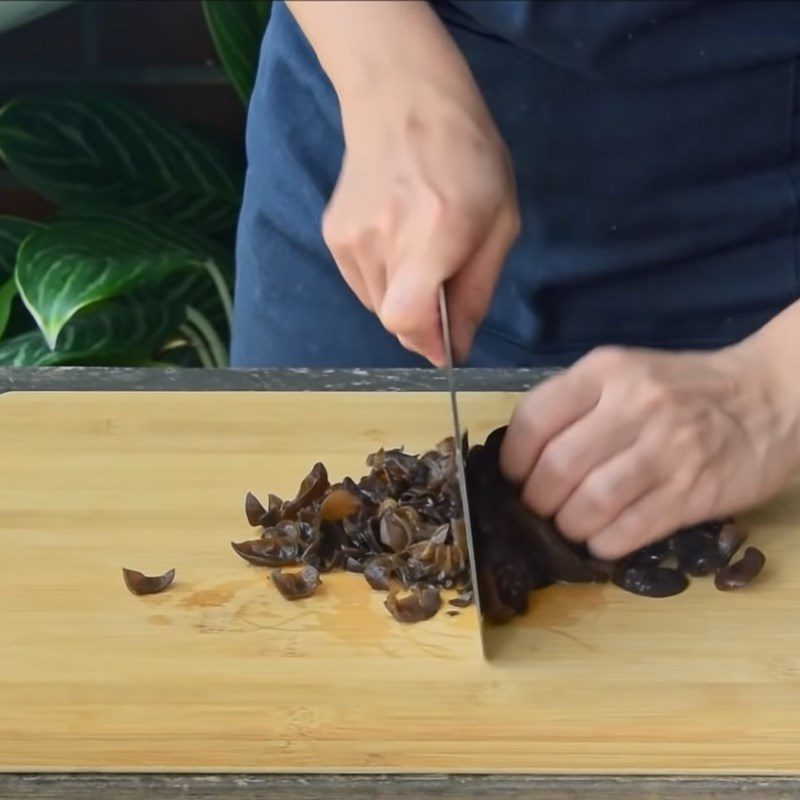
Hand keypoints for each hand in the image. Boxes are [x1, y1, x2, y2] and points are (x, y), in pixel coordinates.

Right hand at [318, 7, 518, 364]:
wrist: (402, 99)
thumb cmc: (468, 155)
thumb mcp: (501, 221)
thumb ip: (477, 290)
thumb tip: (457, 350)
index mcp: (437, 229)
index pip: (406, 319)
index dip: (426, 342)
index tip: (446, 343)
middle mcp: (385, 237)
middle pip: (394, 320)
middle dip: (425, 320)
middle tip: (445, 279)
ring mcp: (350, 236)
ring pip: (378, 306)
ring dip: (405, 298)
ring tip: (421, 250)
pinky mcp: (332, 235)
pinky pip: (362, 285)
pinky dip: (385, 280)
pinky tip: (398, 241)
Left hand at [498, 342, 799, 560]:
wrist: (769, 396)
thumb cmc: (681, 389)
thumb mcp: (623, 374)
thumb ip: (574, 404)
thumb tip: (521, 453)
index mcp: (605, 371)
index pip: (534, 420)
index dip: (513, 460)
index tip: (515, 478)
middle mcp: (634, 405)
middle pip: (556, 468)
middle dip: (536, 501)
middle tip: (541, 508)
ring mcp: (668, 449)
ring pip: (590, 504)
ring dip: (568, 526)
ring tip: (571, 525)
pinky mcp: (694, 491)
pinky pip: (630, 530)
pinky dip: (604, 543)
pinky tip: (602, 539)